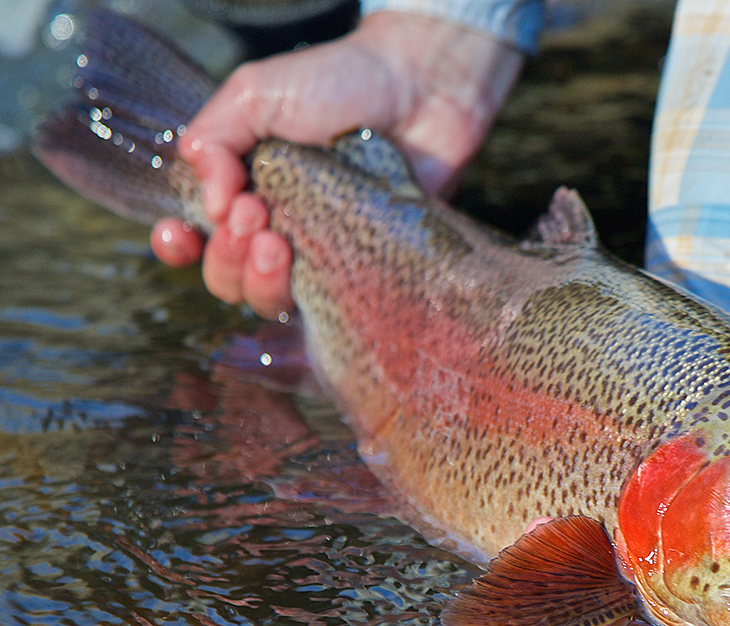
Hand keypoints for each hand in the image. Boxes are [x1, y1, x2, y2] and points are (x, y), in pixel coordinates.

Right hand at [151, 11, 524, 317]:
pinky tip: (309, 263)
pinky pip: (327, 305)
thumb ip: (214, 140)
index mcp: (241, 189)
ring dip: (259, 280)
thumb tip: (211, 207)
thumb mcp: (256, 95)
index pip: (193, 238)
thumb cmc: (338, 83)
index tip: (177, 236)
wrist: (419, 89)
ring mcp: (320, 253)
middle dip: (226, 256)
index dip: (177, 247)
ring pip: (270, 301)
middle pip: (226, 278)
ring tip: (278, 241)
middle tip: (253, 214)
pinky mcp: (362, 269)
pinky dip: (310, 295)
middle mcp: (275, 228)